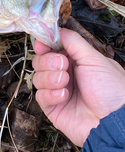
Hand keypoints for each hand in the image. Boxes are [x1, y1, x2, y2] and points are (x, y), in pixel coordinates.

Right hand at [32, 28, 124, 146]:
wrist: (114, 122)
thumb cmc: (111, 90)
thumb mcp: (94, 59)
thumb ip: (73, 42)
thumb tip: (57, 29)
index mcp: (75, 60)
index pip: (50, 48)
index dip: (43, 44)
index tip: (42, 44)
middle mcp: (64, 74)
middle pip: (40, 60)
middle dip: (48, 61)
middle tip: (63, 65)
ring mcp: (57, 91)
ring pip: (37, 77)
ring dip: (50, 77)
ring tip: (65, 82)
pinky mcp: (53, 108)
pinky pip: (40, 96)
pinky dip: (51, 94)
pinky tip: (64, 96)